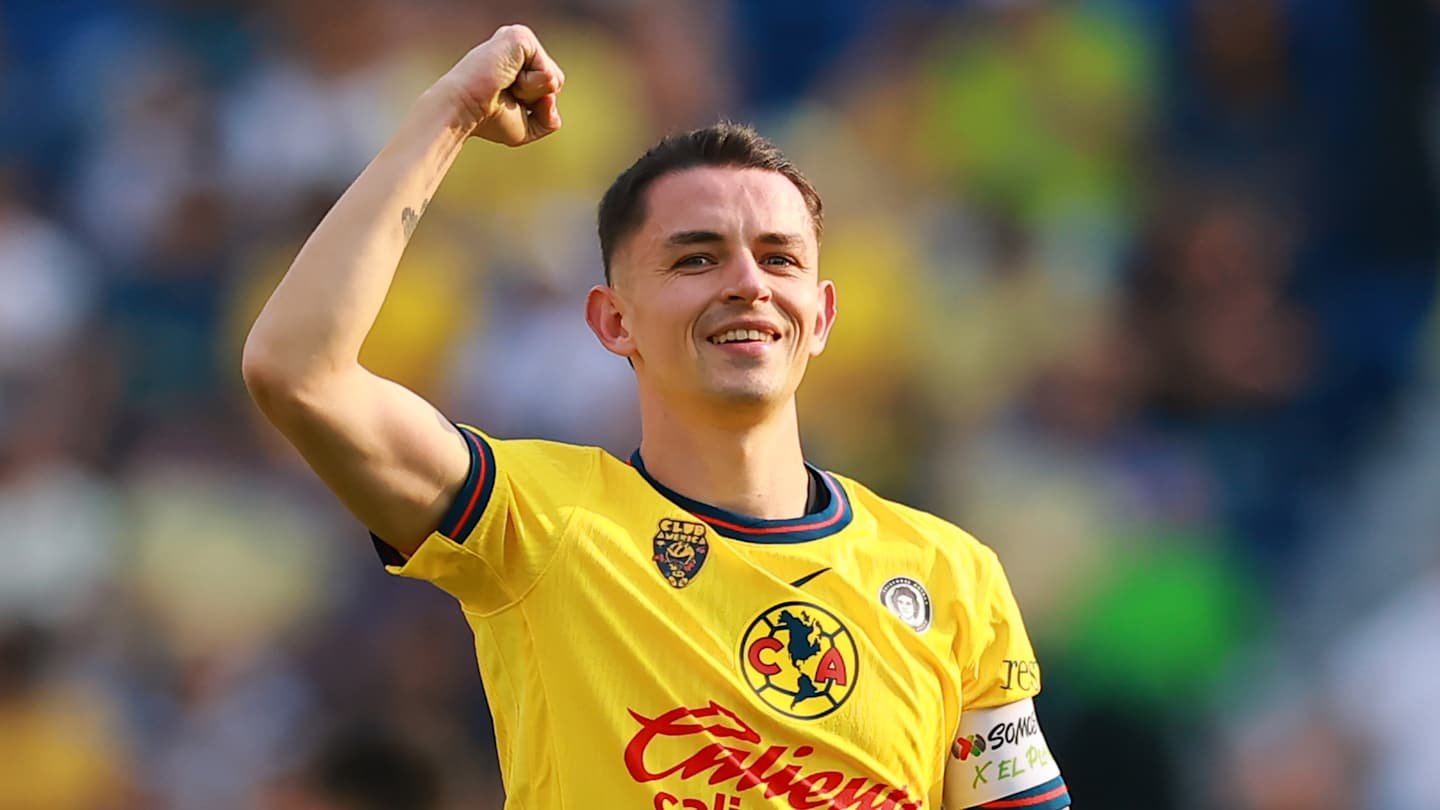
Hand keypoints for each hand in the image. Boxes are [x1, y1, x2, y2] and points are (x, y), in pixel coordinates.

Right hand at [437, 24, 565, 145]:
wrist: (463, 109)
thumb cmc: (487, 119)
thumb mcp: (528, 127)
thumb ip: (550, 118)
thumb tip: (553, 96)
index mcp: (519, 62)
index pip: (550, 88)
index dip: (534, 106)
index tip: (503, 103)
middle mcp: (520, 46)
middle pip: (556, 83)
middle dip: (536, 100)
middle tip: (505, 95)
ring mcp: (519, 38)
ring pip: (554, 78)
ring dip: (531, 93)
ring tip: (504, 86)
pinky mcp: (520, 36)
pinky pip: (548, 72)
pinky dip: (530, 85)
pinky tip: (506, 78)